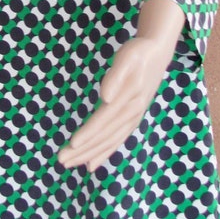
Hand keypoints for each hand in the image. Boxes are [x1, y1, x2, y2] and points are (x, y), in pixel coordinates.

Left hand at [57, 37, 169, 172]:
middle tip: (61, 160)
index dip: (88, 133)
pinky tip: (91, 164)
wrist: (157, 54)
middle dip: (83, 150)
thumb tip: (105, 97)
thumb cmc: (138, 53)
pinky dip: (104, 154)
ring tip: (70, 164)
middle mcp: (132, 113)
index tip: (72, 144)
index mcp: (129, 98)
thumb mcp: (127, 57)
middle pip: (104, 136)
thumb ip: (116, 76)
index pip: (104, 120)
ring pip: (109, 142)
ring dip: (89, 155)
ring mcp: (133, 118)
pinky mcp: (132, 120)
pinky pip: (117, 141)